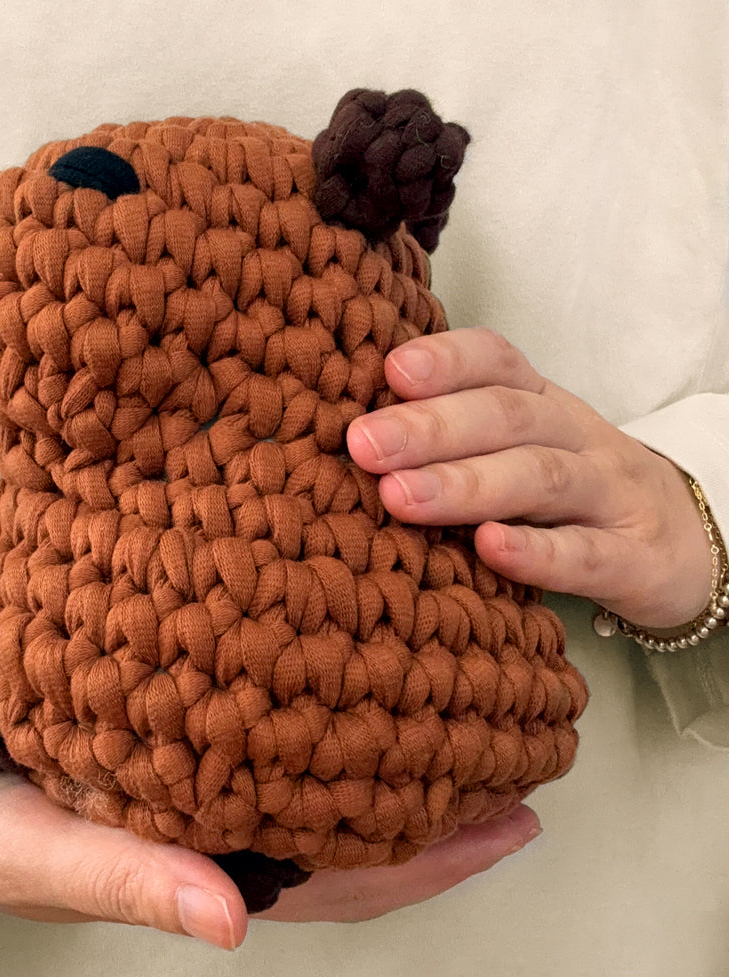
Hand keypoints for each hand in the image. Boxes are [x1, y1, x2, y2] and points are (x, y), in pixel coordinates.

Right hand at [0, 764, 541, 946]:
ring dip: (391, 754)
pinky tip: (341, 681)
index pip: (351, 874)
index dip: (437, 857)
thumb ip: (138, 882)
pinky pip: (270, 741)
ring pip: (323, 782)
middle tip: (516, 755)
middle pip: (358, 828)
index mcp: (214, 871)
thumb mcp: (55, 856)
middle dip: (440, 805)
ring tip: (454, 713)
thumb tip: (231, 923)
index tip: (516, 817)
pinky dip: (319, 718)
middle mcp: (225, 833)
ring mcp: (205, 793)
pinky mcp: (177, 751)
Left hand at [346, 328, 713, 628]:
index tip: (391, 371)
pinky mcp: (634, 559)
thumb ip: (451, 437)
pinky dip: (535, 552)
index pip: (498, 361)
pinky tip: (487, 549)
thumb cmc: (566, 492)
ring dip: (466, 485)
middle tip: (364, 445)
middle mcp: (575, 437)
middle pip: (506, 418)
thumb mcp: (519, 448)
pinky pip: (585, 554)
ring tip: (400, 496)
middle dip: (430, 428)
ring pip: (540, 478)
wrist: (682, 540)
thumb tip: (351, 436)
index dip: (448, 361)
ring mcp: (610, 495)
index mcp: (539, 403)